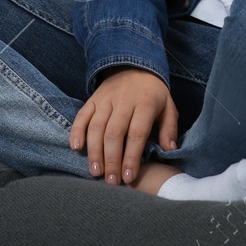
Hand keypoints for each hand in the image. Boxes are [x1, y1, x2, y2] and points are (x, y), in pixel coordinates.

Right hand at [68, 64, 178, 184]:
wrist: (134, 64)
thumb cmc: (153, 93)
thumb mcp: (168, 106)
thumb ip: (169, 128)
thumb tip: (169, 150)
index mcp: (145, 104)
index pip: (137, 133)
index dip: (131, 157)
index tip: (128, 177)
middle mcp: (124, 101)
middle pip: (114, 133)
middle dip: (111, 160)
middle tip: (110, 181)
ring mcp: (106, 99)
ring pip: (96, 127)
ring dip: (94, 151)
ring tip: (96, 172)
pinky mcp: (93, 99)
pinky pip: (82, 115)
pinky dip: (77, 131)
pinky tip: (76, 148)